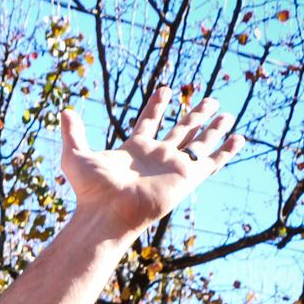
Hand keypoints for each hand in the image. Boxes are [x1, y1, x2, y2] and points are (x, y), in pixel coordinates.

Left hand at [61, 87, 243, 235]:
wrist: (106, 213)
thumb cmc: (90, 189)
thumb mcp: (75, 155)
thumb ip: (72, 133)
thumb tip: (64, 111)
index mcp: (134, 149)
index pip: (149, 122)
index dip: (156, 106)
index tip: (165, 90)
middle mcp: (156, 156)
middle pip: (180, 130)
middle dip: (194, 114)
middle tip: (209, 99)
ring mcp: (173, 166)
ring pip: (198, 142)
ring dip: (212, 128)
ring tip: (226, 113)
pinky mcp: (187, 178)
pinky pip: (211, 161)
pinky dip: (226, 150)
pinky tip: (239, 138)